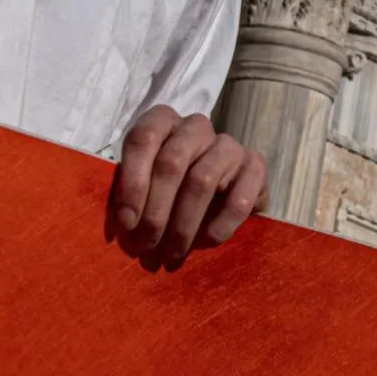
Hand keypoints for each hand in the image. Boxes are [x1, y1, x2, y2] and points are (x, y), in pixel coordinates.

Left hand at [106, 106, 266, 269]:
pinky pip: (239, 198)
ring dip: (183, 224)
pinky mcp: (256, 166)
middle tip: (146, 245)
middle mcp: (196, 127)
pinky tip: (208, 241)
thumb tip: (120, 223)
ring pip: (202, 180)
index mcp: (164, 122)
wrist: (224, 194)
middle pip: (171, 162)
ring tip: (172, 253)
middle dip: (155, 211)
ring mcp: (228, 145)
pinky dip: (220, 225)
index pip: (144, 139)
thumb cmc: (172, 190)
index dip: (132, 182)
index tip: (125, 222)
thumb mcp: (146, 183)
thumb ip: (131, 192)